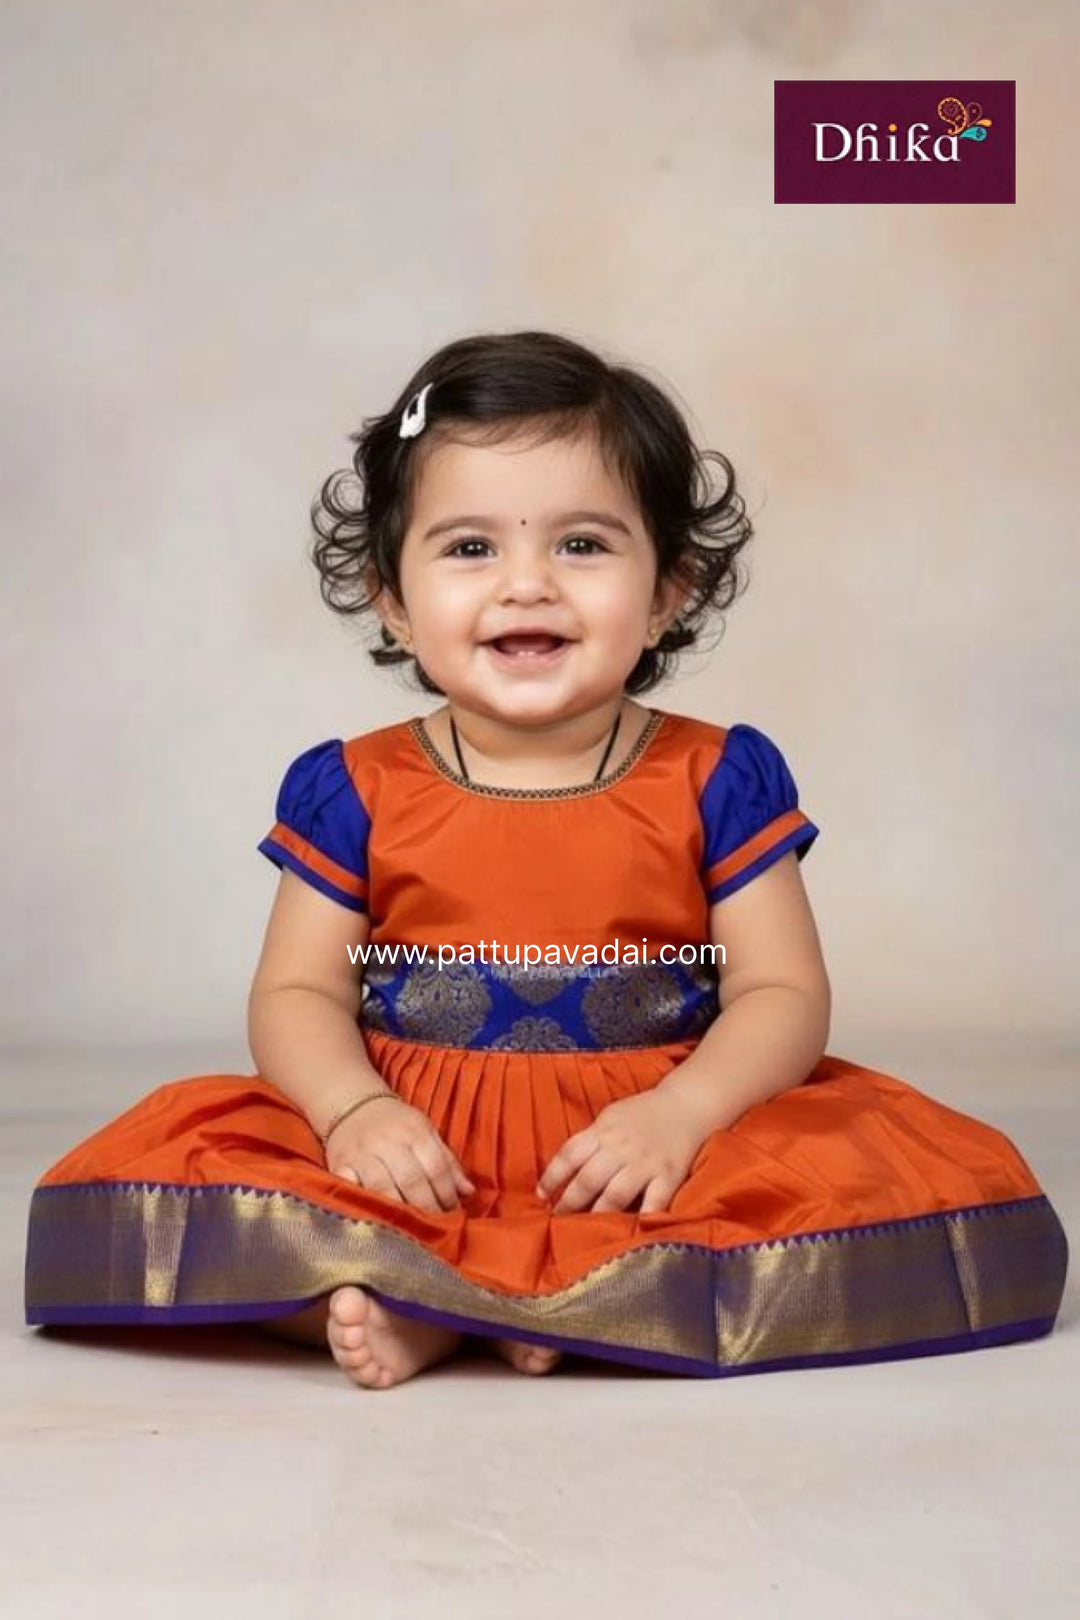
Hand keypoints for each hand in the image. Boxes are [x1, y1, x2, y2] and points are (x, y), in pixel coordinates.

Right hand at [324, 1097, 475, 1213]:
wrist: (352, 1105)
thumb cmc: (395, 1123)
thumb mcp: (425, 1131)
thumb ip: (447, 1161)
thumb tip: (468, 1192)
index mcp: (414, 1131)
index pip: (436, 1167)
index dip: (447, 1194)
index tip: (453, 1213)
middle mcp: (387, 1141)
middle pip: (411, 1180)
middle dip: (427, 1208)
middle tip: (436, 1226)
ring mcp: (362, 1154)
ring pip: (383, 1189)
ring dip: (400, 1213)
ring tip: (412, 1228)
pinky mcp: (340, 1165)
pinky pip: (351, 1190)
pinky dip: (364, 1206)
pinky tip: (378, 1221)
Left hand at [534, 1090, 707, 1214]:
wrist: (686, 1105)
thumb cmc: (642, 1114)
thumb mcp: (610, 1117)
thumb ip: (591, 1140)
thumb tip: (566, 1168)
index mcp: (603, 1131)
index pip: (570, 1155)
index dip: (552, 1177)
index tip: (541, 1196)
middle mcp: (621, 1148)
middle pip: (588, 1179)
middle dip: (569, 1203)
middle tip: (558, 1220)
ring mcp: (646, 1163)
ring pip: (615, 1195)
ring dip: (596, 1215)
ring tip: (585, 1231)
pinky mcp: (669, 1177)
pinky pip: (653, 1203)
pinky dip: (641, 1220)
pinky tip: (628, 1232)